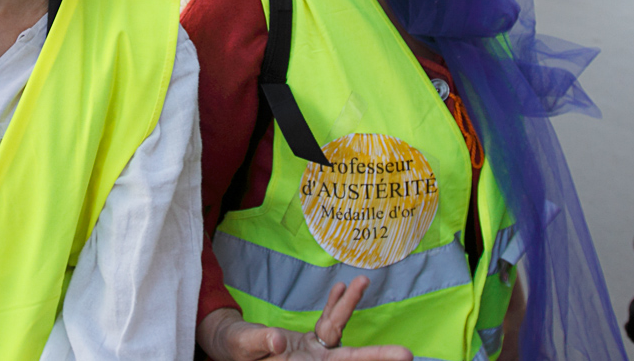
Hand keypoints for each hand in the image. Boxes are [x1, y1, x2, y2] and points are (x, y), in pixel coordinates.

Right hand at [196, 277, 412, 360]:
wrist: (225, 344)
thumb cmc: (231, 349)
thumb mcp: (242, 345)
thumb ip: (259, 342)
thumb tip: (277, 340)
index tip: (384, 358)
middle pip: (349, 359)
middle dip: (377, 356)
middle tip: (407, 355)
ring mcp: (312, 352)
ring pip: (337, 331)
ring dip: (350, 307)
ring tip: (363, 281)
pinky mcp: (308, 342)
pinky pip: (326, 322)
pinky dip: (335, 305)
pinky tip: (343, 288)